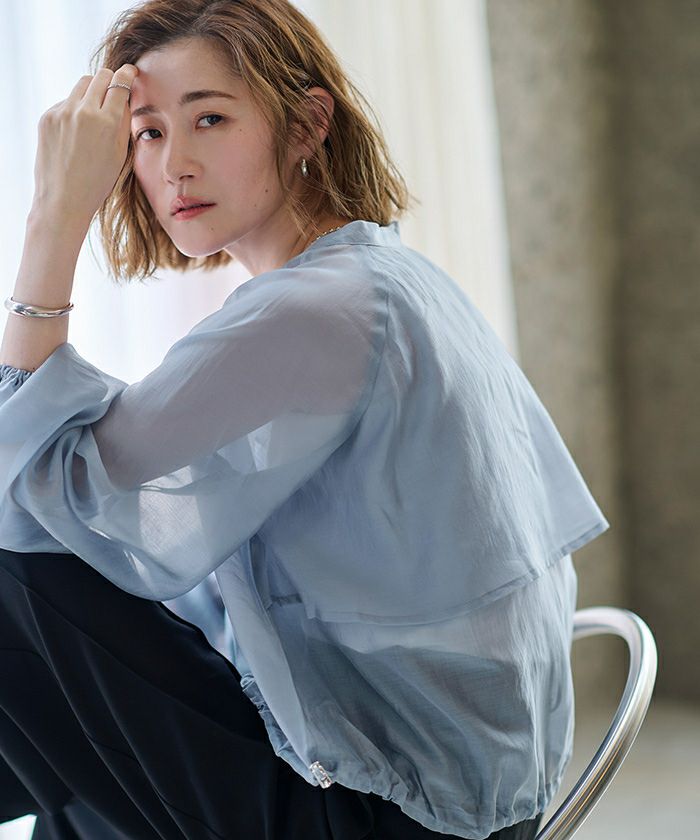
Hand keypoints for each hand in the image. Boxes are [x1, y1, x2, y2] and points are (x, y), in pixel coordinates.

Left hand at [30, 64, 138, 226]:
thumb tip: (124, 97)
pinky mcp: (48, 117)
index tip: (130, 72)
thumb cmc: (97, 183)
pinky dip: (75, 109)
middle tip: (114, 88)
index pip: (120, 83)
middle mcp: (83, 112)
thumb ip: (123, 122)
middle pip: (100, 77)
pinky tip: (77, 132)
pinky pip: (66, 102)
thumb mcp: (120, 154)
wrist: (64, 199)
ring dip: (91, 92)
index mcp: (107, 122)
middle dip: (110, 79)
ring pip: (81, 86)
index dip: (127, 74)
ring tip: (95, 113)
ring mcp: (62, 113)